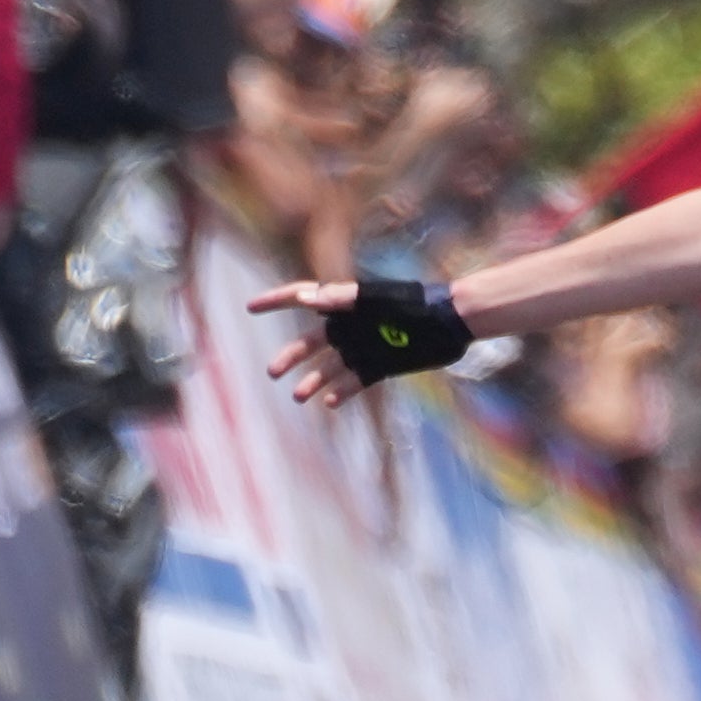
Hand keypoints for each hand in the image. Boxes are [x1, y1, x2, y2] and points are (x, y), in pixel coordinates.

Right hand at [252, 276, 475, 405]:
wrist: (450, 322)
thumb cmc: (414, 303)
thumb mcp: (376, 298)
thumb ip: (341, 298)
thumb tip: (304, 299)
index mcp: (345, 303)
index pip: (302, 297)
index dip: (275, 301)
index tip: (250, 308)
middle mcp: (349, 326)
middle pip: (310, 342)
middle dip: (290, 356)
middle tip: (272, 372)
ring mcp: (363, 347)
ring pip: (329, 367)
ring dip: (312, 380)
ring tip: (298, 395)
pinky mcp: (380, 367)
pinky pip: (354, 382)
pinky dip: (340, 392)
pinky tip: (327, 403)